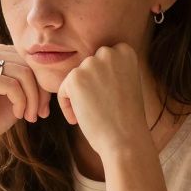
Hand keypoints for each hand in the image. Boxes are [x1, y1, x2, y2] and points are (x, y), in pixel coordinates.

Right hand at [0, 43, 49, 155]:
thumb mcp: (20, 95)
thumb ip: (33, 80)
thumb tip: (57, 74)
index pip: (30, 60)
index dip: (42, 84)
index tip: (44, 108)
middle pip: (29, 65)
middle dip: (40, 92)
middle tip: (40, 114)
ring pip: (23, 74)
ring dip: (32, 99)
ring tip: (30, 116)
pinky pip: (11, 85)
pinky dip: (20, 102)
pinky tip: (18, 114)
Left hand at [56, 43, 148, 157]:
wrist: (126, 139)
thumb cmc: (127, 117)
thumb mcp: (127, 83)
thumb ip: (111, 70)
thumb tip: (91, 68)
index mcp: (125, 51)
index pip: (103, 60)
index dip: (103, 80)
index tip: (111, 98)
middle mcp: (108, 53)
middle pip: (87, 67)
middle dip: (89, 87)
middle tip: (100, 107)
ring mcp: (91, 64)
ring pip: (75, 79)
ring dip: (78, 97)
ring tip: (92, 114)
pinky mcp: (75, 78)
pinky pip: (63, 90)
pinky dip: (67, 106)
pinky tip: (79, 120)